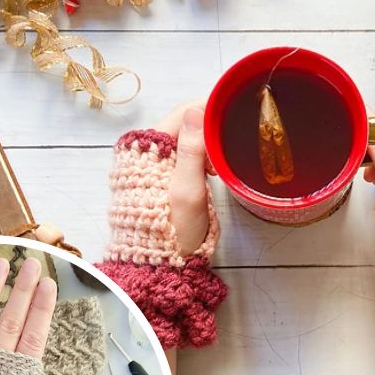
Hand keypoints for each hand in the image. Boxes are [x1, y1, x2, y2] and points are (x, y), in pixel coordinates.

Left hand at [155, 101, 212, 254]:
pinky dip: (196, 159)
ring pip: (184, 138)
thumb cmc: (174, 231)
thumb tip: (196, 111)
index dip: (211, 112)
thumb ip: (191, 150)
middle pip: (184, 123)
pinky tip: (206, 173)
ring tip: (214, 170)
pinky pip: (180, 154)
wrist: (159, 263)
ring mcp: (148, 162)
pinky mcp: (156, 174)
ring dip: (203, 147)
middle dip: (208, 132)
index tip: (232, 123)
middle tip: (221, 156)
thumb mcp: (186, 190)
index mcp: (146, 148)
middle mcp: (142, 150)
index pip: (184, 111)